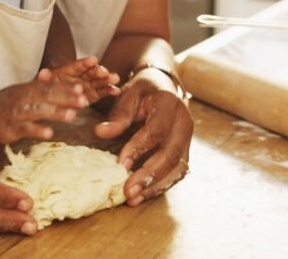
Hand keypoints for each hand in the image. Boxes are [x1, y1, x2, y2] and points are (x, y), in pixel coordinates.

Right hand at [0, 79, 88, 143]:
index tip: (82, 89)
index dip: (66, 88)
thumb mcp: (23, 91)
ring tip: (72, 116)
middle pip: (46, 96)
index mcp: (27, 89)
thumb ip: (43, 88)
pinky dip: (36, 130)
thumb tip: (65, 84)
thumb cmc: (7, 103)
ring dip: (55, 112)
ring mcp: (15, 113)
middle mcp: (23, 98)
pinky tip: (49, 133)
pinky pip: (24, 129)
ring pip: (37, 111)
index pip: (49, 86)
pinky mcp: (9, 128)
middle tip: (84, 101)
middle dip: (66, 98)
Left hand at [37, 56, 120, 103]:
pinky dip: (109, 91)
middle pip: (89, 72)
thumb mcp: (43, 85)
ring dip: (106, 79)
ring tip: (115, 78)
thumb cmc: (45, 91)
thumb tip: (43, 72)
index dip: (84, 63)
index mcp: (67, 71)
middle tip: (104, 72)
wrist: (49, 103)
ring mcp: (87, 85)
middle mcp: (79, 76)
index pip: (76, 66)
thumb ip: (45, 79)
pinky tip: (116, 91)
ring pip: (98, 81)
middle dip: (98, 71)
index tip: (93, 60)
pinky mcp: (92, 95)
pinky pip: (102, 92)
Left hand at [94, 71, 192, 205]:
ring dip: (155, 186)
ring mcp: (187, 140)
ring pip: (177, 168)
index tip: (120, 165)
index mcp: (170, 105)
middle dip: (149, 175)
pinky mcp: (185, 152)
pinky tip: (142, 194)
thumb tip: (100, 132)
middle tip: (128, 191)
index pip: (156, 131)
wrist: (163, 87)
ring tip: (133, 198)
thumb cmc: (143, 91)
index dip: (139, 149)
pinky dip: (160, 186)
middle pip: (171, 154)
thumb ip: (118, 115)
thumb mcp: (128, 95)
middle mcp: (184, 124)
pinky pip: (176, 173)